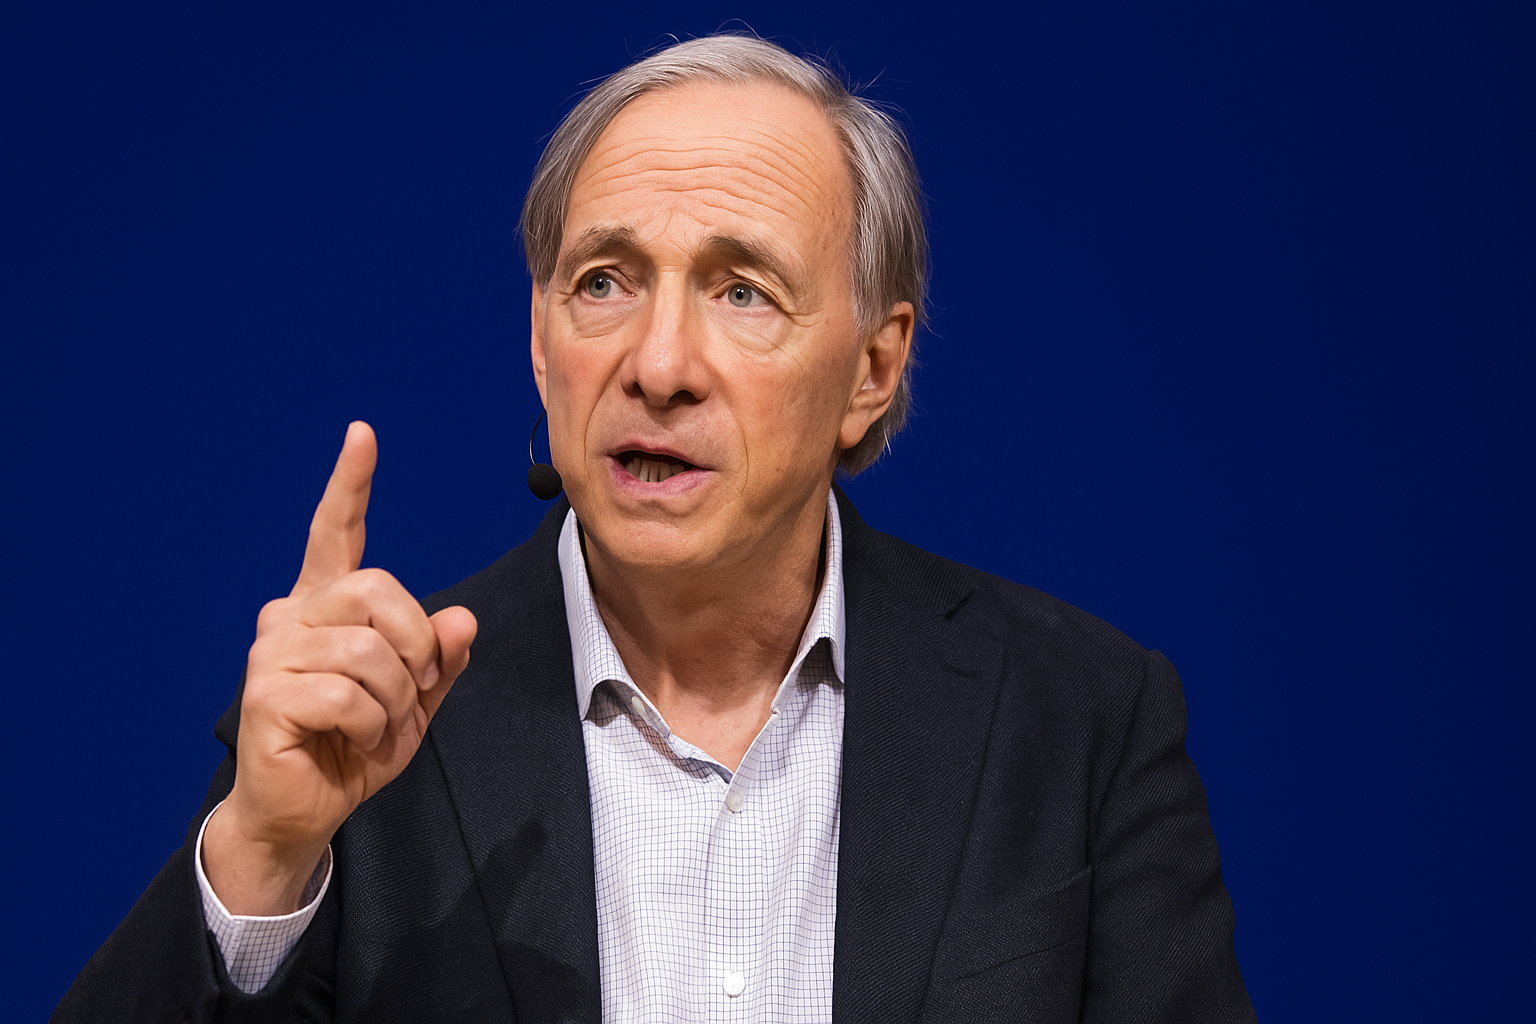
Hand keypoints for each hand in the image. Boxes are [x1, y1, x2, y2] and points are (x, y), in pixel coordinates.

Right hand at [202, 422, 476, 913]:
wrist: (303, 813)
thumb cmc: (353, 748)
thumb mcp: (415, 702)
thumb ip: (439, 659)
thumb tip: (461, 619)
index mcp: (326, 606)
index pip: (335, 534)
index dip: (349, 485)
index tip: (362, 435)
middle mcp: (292, 615)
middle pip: (379, 592)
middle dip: (416, 648)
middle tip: (408, 693)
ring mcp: (272, 652)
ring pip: (370, 650)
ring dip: (395, 700)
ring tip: (376, 727)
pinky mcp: (264, 694)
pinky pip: (348, 695)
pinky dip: (370, 726)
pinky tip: (352, 741)